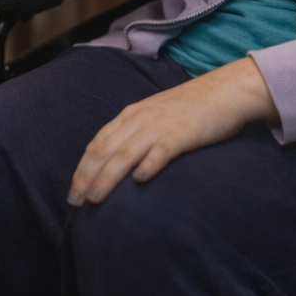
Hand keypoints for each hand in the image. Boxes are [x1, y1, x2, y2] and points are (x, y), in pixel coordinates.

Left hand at [67, 58, 277, 206]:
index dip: (81, 169)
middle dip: (87, 178)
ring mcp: (160, 126)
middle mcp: (139, 120)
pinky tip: (140, 180)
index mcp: (130, 116)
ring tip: (96, 198)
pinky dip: (149, 164)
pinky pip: (162, 150)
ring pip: (125, 154)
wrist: (223, 92)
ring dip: (108, 177)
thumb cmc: (188, 109)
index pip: (97, 144)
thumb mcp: (153, 117)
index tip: (72, 193)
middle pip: (105, 151)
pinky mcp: (182, 133)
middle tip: (76, 202)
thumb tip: (114, 164)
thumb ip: (134, 134)